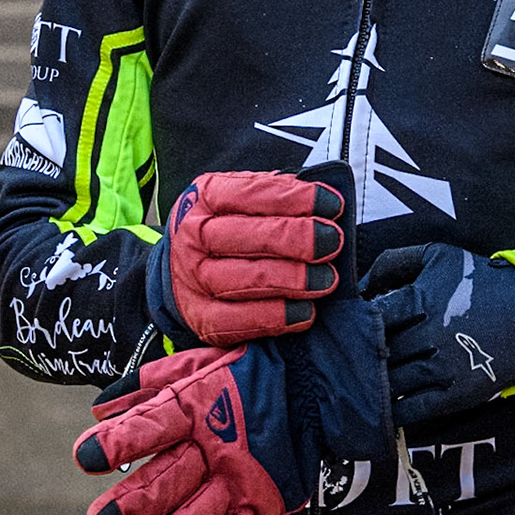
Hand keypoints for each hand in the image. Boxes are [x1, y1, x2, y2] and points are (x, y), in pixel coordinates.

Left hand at [76, 344, 310, 514]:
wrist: (317, 380)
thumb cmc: (248, 369)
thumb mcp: (197, 360)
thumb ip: (148, 384)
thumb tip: (100, 408)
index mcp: (198, 403)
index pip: (153, 424)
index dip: (119, 442)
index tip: (86, 457)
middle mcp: (220, 444)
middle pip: (170, 479)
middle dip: (132, 503)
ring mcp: (246, 477)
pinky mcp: (268, 502)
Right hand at [148, 166, 346, 345]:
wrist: (181, 267)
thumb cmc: (229, 226)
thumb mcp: (243, 198)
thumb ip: (278, 194)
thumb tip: (326, 202)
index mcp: (207, 196)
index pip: (253, 193)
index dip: (296, 199)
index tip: (332, 204)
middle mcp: (194, 236)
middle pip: (249, 237)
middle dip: (297, 239)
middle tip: (332, 242)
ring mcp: (194, 279)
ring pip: (245, 280)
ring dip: (291, 280)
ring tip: (327, 279)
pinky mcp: (201, 318)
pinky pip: (239, 321)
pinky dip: (276, 318)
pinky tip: (305, 312)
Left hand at [364, 243, 514, 427]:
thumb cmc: (479, 283)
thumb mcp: (438, 256)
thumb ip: (393, 262)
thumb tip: (359, 287)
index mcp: (421, 299)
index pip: (371, 317)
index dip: (354, 325)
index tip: (347, 330)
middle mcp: (429, 335)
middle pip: (377, 352)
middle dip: (358, 357)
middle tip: (342, 361)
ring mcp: (443, 368)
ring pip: (391, 382)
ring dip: (371, 385)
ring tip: (356, 386)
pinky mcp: (456, 394)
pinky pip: (412, 409)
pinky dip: (391, 412)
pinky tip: (379, 410)